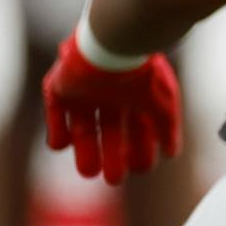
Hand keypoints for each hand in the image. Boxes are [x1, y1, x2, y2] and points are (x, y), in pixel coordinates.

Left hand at [41, 34, 180, 185]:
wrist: (113, 45)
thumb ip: (167, 128)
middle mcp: (109, 94)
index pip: (137, 129)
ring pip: (82, 128)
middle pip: (109, 133)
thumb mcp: (163, 103)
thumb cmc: (141, 72)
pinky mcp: (61, 86)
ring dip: (86, 152)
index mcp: (133, 94)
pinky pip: (54, 113)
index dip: (140, 151)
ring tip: (90, 173)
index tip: (142, 167)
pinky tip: (64, 144)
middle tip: (114, 179)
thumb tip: (171, 153)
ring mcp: (84, 91)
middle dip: (113, 158)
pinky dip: (56, 131)